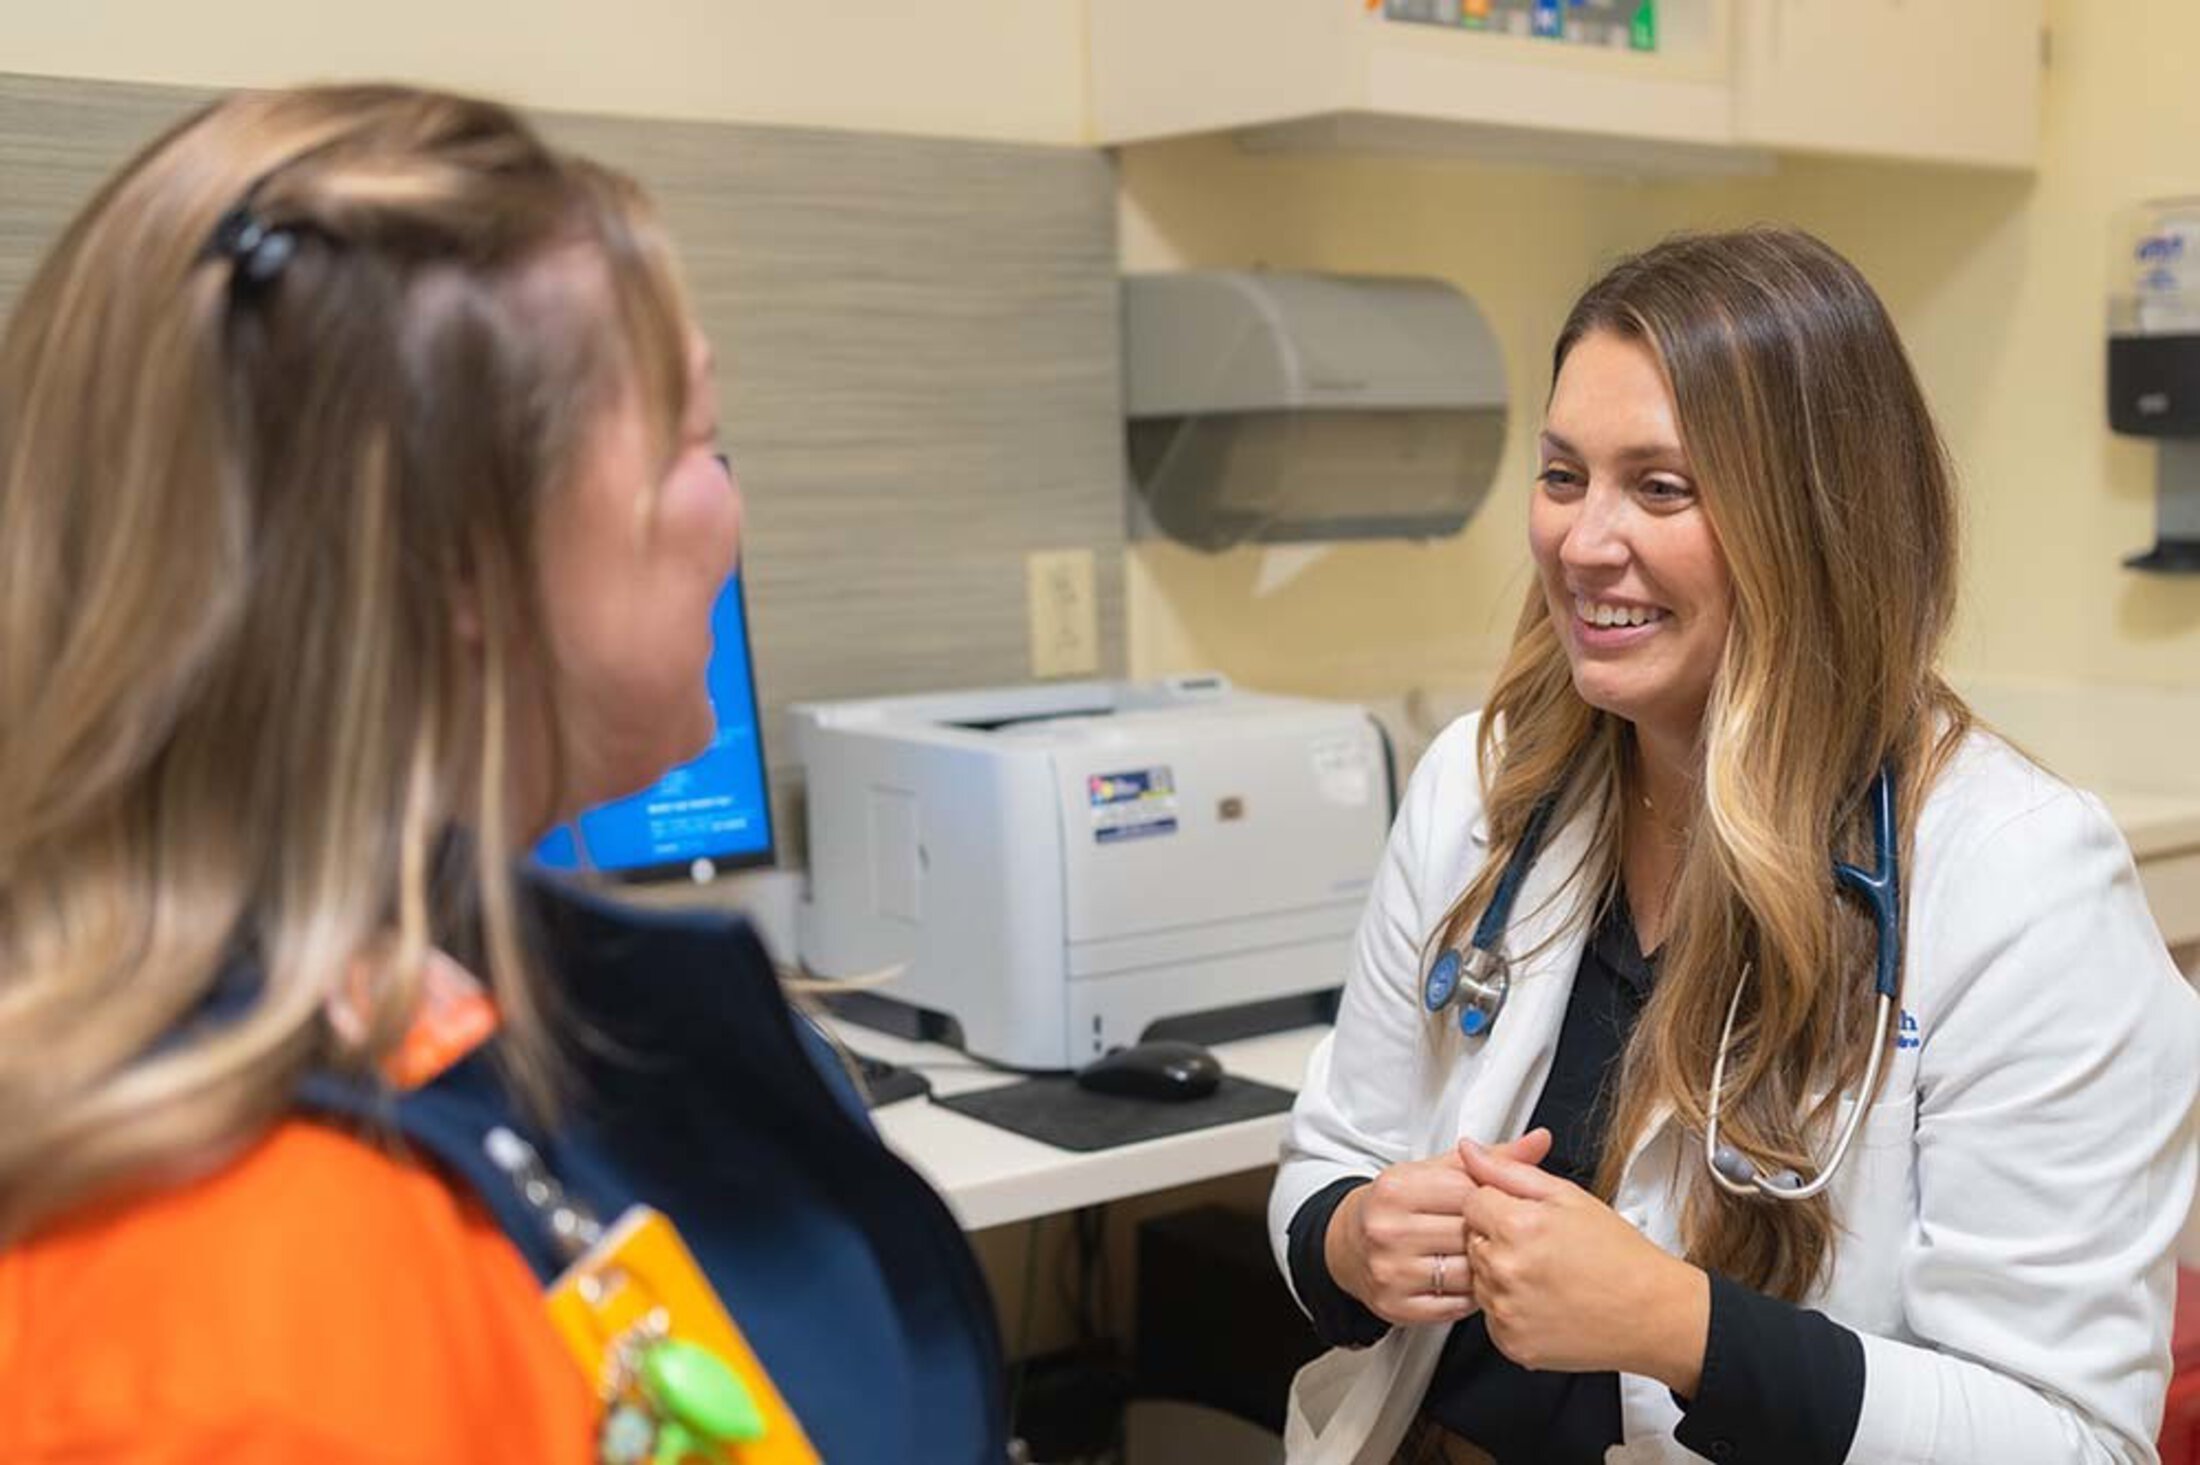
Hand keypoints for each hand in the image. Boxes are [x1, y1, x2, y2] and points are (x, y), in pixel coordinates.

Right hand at [1324, 1129, 1552, 1327]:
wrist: (1348, 1245)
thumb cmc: (1398, 1206)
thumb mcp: (1436, 1171)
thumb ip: (1491, 1159)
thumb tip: (1538, 1142)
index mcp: (1397, 1189)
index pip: (1469, 1193)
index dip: (1491, 1201)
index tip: (1493, 1204)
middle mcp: (1388, 1229)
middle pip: (1469, 1234)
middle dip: (1488, 1235)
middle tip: (1490, 1232)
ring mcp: (1390, 1271)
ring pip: (1467, 1273)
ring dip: (1483, 1268)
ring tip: (1479, 1255)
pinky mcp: (1396, 1306)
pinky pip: (1455, 1306)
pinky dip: (1469, 1296)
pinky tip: (1465, 1279)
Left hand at [1458, 1139, 1708, 1391]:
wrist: (1652, 1314)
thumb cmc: (1619, 1256)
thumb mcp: (1567, 1195)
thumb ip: (1509, 1169)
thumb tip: (1470, 1150)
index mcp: (1516, 1226)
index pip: (1471, 1202)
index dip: (1498, 1204)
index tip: (1526, 1218)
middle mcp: (1505, 1270)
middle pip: (1472, 1240)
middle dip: (1498, 1238)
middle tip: (1543, 1247)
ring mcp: (1506, 1311)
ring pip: (1479, 1279)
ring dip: (1501, 1274)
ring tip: (1547, 1275)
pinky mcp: (1512, 1343)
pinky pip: (1492, 1316)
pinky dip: (1511, 1308)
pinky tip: (1545, 1301)